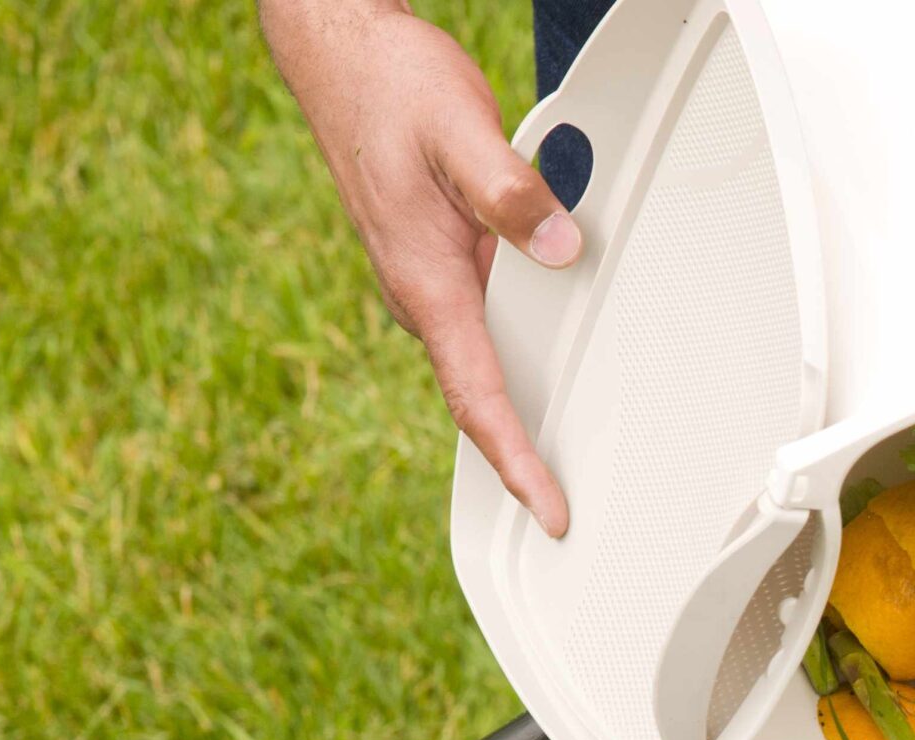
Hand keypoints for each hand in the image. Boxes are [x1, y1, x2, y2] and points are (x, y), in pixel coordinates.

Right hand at [263, 3, 578, 534]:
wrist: (341, 54)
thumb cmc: (390, 87)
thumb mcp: (459, 131)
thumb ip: (512, 194)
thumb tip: (563, 250)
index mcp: (425, 282)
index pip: (477, 397)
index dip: (516, 461)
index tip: (547, 510)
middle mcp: (422, 293)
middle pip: (482, 396)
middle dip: (522, 457)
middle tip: (569, 511)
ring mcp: (428, 281)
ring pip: (486, 359)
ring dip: (525, 407)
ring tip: (574, 459)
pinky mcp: (438, 261)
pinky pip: (485, 322)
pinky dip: (521, 352)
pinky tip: (556, 362)